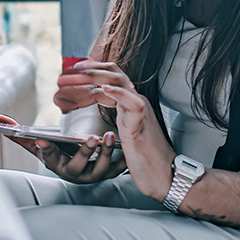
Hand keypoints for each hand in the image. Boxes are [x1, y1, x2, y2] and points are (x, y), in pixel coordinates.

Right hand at [0, 113, 125, 184]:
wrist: (82, 163)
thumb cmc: (58, 150)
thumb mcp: (38, 141)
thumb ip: (17, 131)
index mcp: (55, 164)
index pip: (48, 157)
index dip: (45, 149)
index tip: (42, 138)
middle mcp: (73, 173)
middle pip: (77, 166)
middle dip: (83, 153)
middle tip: (90, 138)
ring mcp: (92, 174)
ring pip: (99, 168)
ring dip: (105, 153)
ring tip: (108, 137)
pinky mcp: (109, 171)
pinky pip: (116, 168)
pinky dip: (120, 158)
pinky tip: (124, 143)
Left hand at [57, 61, 175, 199]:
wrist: (164, 173)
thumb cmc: (146, 156)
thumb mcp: (128, 130)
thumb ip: (120, 115)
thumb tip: (104, 106)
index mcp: (133, 103)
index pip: (115, 77)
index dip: (97, 69)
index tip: (79, 66)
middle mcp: (138, 102)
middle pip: (116, 74)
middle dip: (94, 67)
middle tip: (75, 65)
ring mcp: (141, 112)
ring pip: (122, 83)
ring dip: (99, 75)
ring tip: (82, 71)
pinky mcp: (141, 125)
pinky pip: (132, 103)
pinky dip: (117, 93)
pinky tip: (103, 88)